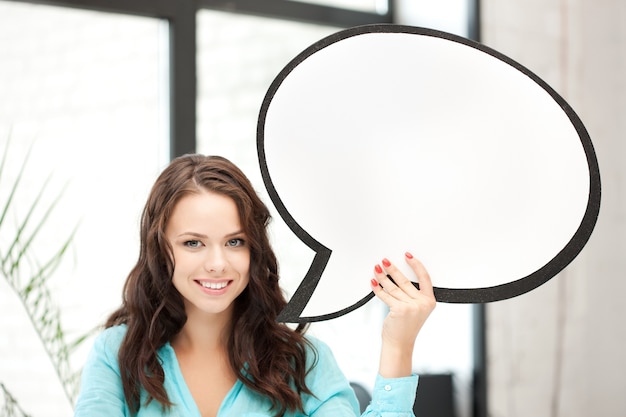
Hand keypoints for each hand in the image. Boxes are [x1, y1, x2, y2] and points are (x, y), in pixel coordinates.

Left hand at [370, 252, 435, 377]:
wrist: (400, 343)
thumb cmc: (406, 326)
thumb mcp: (416, 309)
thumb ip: (412, 295)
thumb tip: (396, 277)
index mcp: (429, 301)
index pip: (425, 278)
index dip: (416, 265)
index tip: (407, 256)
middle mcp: (422, 303)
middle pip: (405, 280)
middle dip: (393, 269)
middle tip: (385, 261)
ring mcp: (412, 307)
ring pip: (394, 287)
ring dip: (382, 277)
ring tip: (376, 269)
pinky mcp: (400, 310)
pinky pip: (386, 296)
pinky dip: (378, 289)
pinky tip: (373, 283)